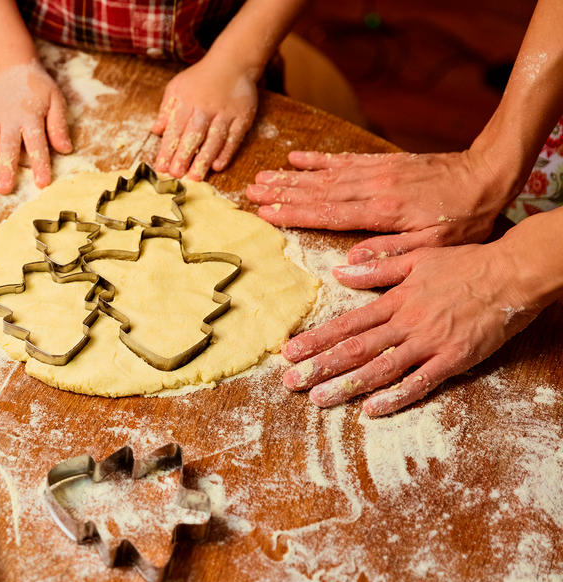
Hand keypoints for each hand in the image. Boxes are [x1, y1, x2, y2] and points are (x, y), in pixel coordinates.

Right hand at [0, 61, 72, 193]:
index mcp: (31, 116)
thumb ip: (58, 125)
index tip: (42, 184)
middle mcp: (9, 117)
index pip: (37, 144)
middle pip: (7, 146)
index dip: (40, 164)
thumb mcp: (55, 100)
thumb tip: (66, 149)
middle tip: (3, 189)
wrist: (11, 63)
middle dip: (5, 168)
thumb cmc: (36, 86)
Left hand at [152, 57, 257, 180]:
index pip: (175, 129)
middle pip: (193, 135)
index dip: (167, 150)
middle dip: (184, 156)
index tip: (161, 168)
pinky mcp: (242, 117)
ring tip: (195, 177)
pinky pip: (234, 137)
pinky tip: (218, 166)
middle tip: (176, 175)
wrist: (232, 63)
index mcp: (186, 102)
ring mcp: (225, 113)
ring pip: (214, 139)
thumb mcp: (177, 88)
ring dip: (204, 159)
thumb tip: (156, 130)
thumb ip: (166, 110)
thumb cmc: (200, 79)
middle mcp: (205, 108)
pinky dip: (226, 152)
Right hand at [247, 149, 518, 263]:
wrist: (488, 174)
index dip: (294, 214)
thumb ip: (391, 254)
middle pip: (318, 190)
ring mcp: (377, 172)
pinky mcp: (383, 163)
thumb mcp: (435, 247)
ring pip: (325, 174)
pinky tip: (297, 159)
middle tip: (249, 192)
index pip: (328, 213)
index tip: (265, 213)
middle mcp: (374, 187)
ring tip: (262, 177)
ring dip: (291, 176)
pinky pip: (343, 160)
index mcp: (383, 211)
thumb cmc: (465, 218)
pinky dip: (317, 160)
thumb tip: (349, 266)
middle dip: (281, 192)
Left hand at [280, 242, 543, 415]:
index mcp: (395, 300)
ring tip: (318, 399)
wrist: (512, 273)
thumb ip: (377, 268)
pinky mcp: (453, 359)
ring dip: (346, 385)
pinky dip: (395, 397)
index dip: (315, 339)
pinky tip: (372, 410)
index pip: (346, 323)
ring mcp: (429, 343)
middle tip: (290, 382)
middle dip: (319, 366)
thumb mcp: (416, 258)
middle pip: (354, 349)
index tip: (289, 352)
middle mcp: (405, 323)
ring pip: (380, 368)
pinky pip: (420, 382)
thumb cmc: (465, 263)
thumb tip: (339, 273)